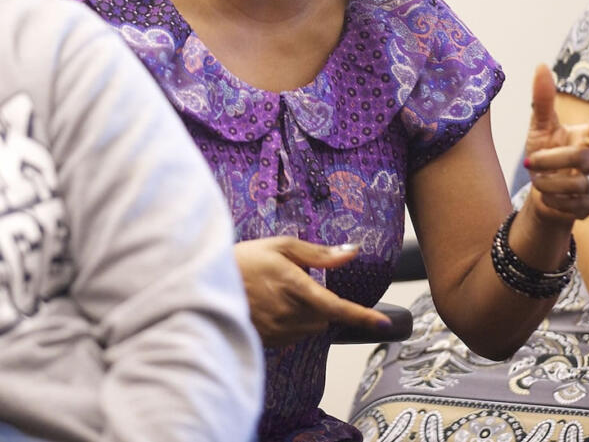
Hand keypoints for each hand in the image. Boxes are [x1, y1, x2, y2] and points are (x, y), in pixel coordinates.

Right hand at [234, 237, 390, 346]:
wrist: (206, 283)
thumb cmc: (243, 260)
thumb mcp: (280, 246)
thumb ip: (319, 253)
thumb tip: (351, 252)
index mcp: (293, 286)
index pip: (335, 307)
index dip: (361, 317)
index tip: (383, 323)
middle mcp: (287, 312)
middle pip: (324, 318)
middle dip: (319, 304)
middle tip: (294, 285)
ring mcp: (276, 330)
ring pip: (309, 328)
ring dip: (304, 315)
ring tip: (277, 295)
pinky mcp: (268, 341)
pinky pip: (292, 336)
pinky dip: (289, 324)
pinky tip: (270, 308)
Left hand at [522, 65, 588, 221]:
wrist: (544, 192)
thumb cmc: (546, 154)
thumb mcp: (540, 127)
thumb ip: (542, 100)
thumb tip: (541, 66)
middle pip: (580, 158)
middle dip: (550, 160)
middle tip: (529, 162)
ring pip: (577, 184)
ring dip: (549, 183)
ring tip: (537, 181)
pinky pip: (574, 205)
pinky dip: (553, 201)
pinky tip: (547, 197)